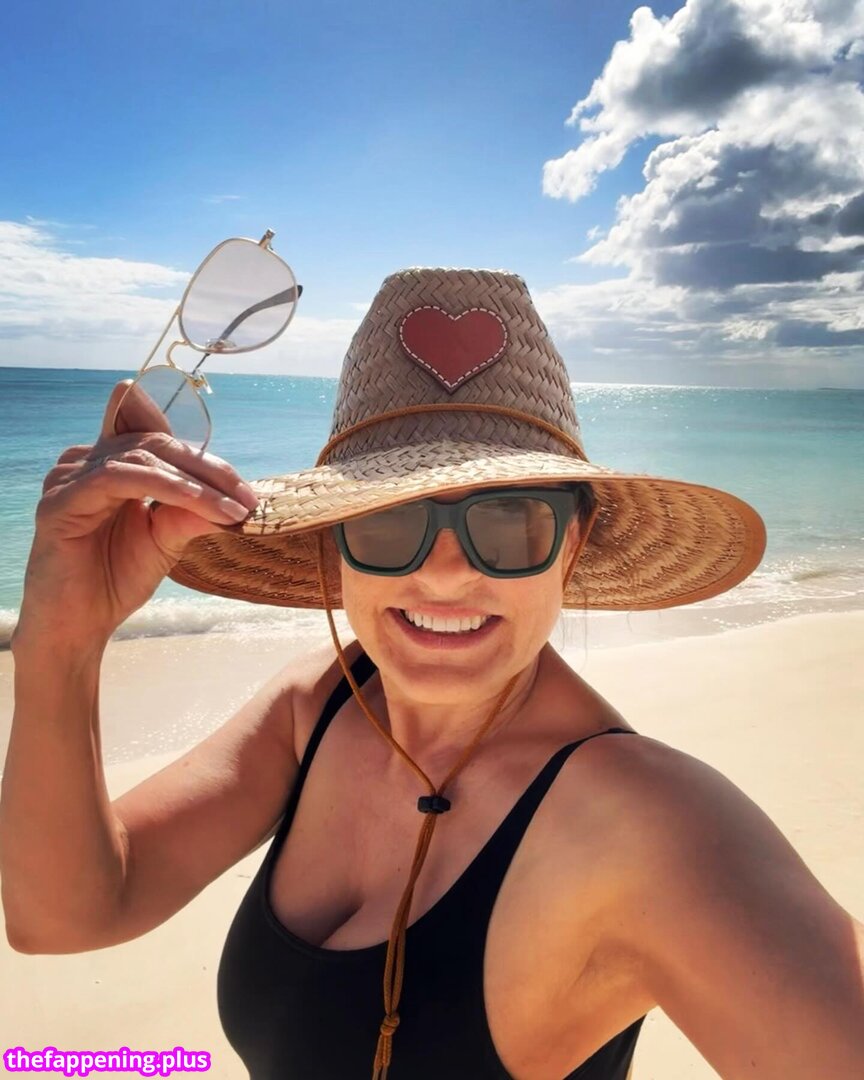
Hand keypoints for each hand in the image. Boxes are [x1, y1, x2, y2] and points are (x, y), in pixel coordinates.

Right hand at [14, 380, 259, 650]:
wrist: (77, 626)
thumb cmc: (115, 581)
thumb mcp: (165, 539)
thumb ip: (190, 510)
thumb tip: (234, 495)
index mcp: (109, 466)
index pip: (162, 444)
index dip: (205, 459)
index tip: (246, 490)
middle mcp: (84, 463)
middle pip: (155, 445)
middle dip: (208, 469)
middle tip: (247, 497)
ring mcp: (68, 478)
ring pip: (142, 460)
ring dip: (195, 483)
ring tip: (231, 508)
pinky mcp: (60, 500)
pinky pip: (118, 479)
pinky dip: (163, 486)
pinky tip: (194, 501)